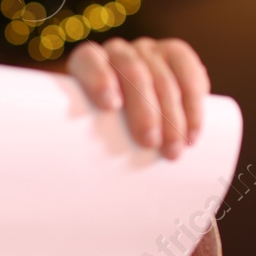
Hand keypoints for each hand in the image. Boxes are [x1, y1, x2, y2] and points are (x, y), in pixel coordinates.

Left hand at [67, 37, 209, 158]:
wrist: (133, 123)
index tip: (109, 105)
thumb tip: (61, 203)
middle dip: (144, 107)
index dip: (98, 76)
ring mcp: (147, 51)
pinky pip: (188, 67)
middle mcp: (117, 52)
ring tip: (174, 151)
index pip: (89, 59)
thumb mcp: (83, 139)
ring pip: (162, 75)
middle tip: (150, 143)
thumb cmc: (100, 137)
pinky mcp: (175, 55)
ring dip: (172, 114)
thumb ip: (73, 154)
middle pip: (131, 70)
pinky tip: (194, 129)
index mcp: (86, 64)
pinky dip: (194, 100)